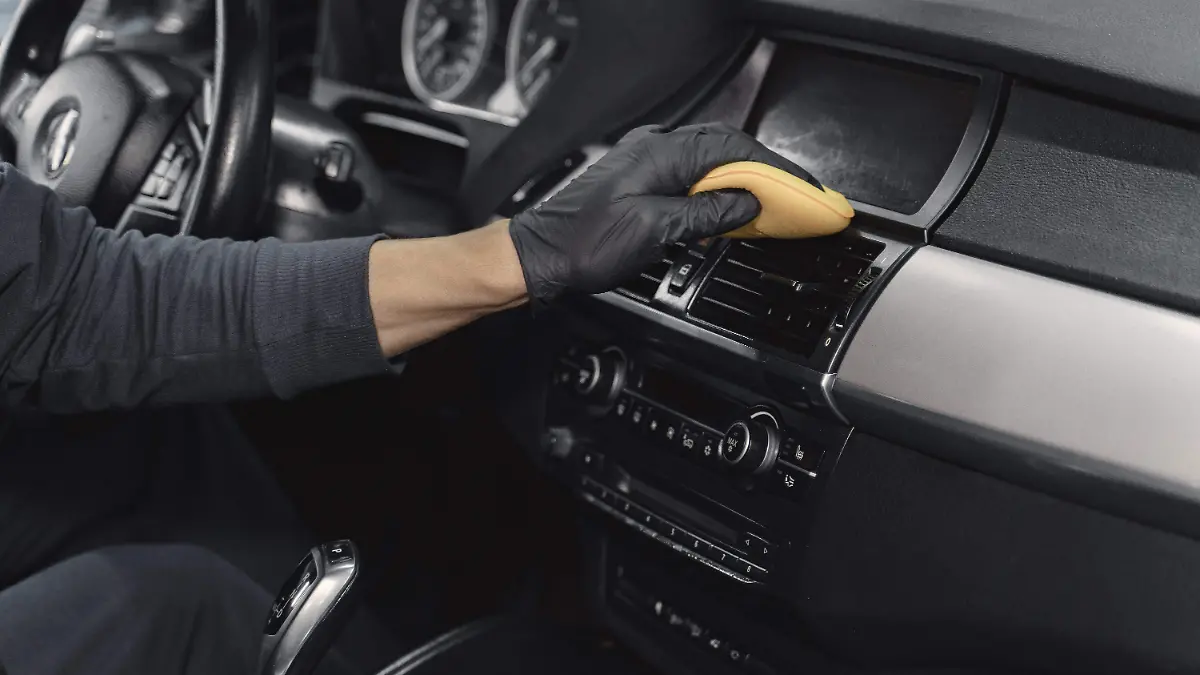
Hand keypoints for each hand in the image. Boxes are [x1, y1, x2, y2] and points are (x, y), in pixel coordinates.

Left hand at [508, 123, 819, 305]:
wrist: (540, 255)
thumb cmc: (584, 243)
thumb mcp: (655, 231)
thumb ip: (706, 214)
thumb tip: (747, 204)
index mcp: (663, 153)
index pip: (735, 149)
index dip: (776, 168)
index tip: (804, 187)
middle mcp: (655, 149)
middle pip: (726, 149)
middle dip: (766, 171)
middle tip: (799, 195)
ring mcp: (646, 163)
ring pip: (710, 162)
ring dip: (743, 180)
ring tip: (774, 202)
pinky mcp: (639, 182)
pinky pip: (691, 177)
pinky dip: (718, 190)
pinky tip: (730, 208)